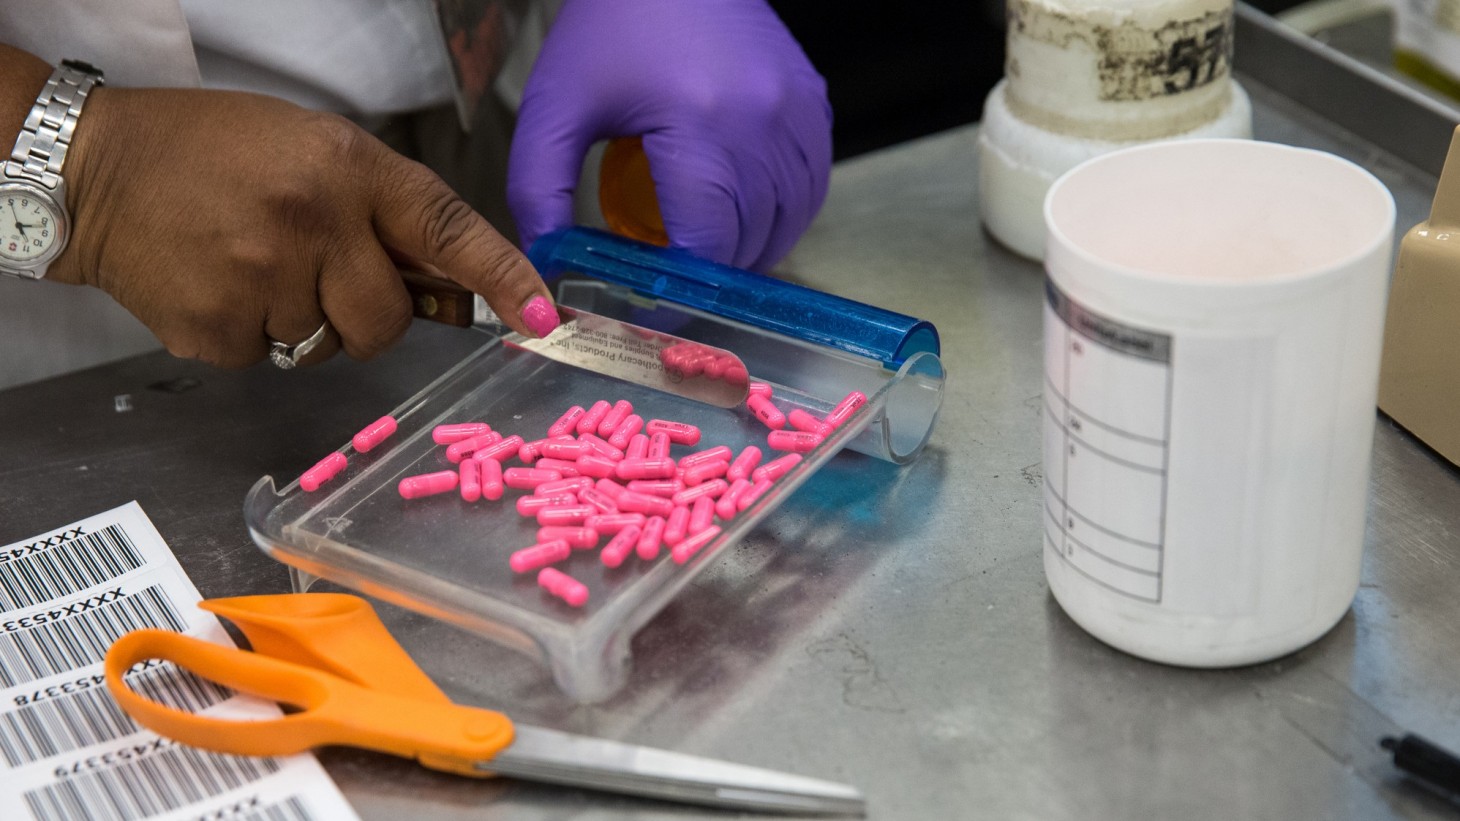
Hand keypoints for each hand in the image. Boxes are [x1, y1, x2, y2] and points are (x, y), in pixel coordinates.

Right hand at [51, 84, 555, 367]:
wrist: (98, 170)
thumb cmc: (217, 154)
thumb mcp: (316, 151)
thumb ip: (386, 214)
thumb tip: (456, 293)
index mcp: (346, 169)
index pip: (445, 229)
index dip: (501, 278)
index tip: (545, 319)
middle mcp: (310, 223)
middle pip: (386, 322)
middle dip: (365, 312)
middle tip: (317, 270)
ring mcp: (259, 281)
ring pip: (328, 347)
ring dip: (305, 321)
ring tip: (255, 265)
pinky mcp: (215, 330)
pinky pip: (269, 360)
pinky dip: (253, 334)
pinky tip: (221, 285)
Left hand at [507, 0, 831, 271]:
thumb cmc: (611, 27)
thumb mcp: (555, 108)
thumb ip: (538, 191)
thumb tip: (545, 266)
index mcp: (698, 124)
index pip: (705, 246)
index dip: (679, 293)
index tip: (651, 309)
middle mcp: (762, 121)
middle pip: (748, 243)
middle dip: (709, 277)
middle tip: (668, 280)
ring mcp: (798, 113)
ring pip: (787, 224)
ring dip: (747, 251)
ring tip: (702, 246)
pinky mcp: (814, 103)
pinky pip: (809, 189)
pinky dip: (779, 215)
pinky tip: (740, 211)